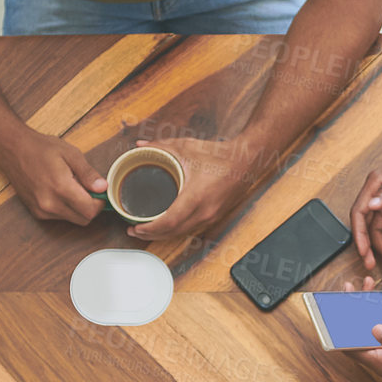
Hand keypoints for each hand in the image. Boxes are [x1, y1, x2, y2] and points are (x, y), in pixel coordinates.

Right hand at [0, 128, 107, 224]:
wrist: (13, 150)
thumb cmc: (40, 148)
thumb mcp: (70, 154)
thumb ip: (88, 173)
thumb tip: (102, 187)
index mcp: (61, 188)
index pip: (90, 210)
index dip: (100, 202)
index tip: (100, 191)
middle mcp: (50, 204)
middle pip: (83, 219)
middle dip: (90, 207)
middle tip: (87, 188)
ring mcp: (42, 210)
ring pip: (72, 219)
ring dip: (78, 208)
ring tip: (71, 186)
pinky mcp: (36, 213)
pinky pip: (59, 217)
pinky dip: (66, 208)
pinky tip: (59, 191)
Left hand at [124, 136, 247, 240]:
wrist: (246, 161)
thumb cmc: (219, 155)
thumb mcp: (186, 147)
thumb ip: (160, 147)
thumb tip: (140, 147)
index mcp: (196, 195)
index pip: (169, 222)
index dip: (150, 229)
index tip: (136, 227)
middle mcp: (205, 211)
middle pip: (173, 233)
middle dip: (152, 234)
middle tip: (134, 230)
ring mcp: (211, 216)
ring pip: (182, 233)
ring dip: (163, 234)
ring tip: (146, 229)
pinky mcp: (214, 217)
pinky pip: (191, 228)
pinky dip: (176, 230)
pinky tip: (166, 225)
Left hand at [341, 277, 381, 381]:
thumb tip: (374, 329)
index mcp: (381, 363)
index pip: (350, 345)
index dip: (339, 327)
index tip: (336, 306)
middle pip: (359, 331)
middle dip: (354, 309)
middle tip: (354, 287)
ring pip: (374, 324)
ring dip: (372, 305)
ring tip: (371, 284)